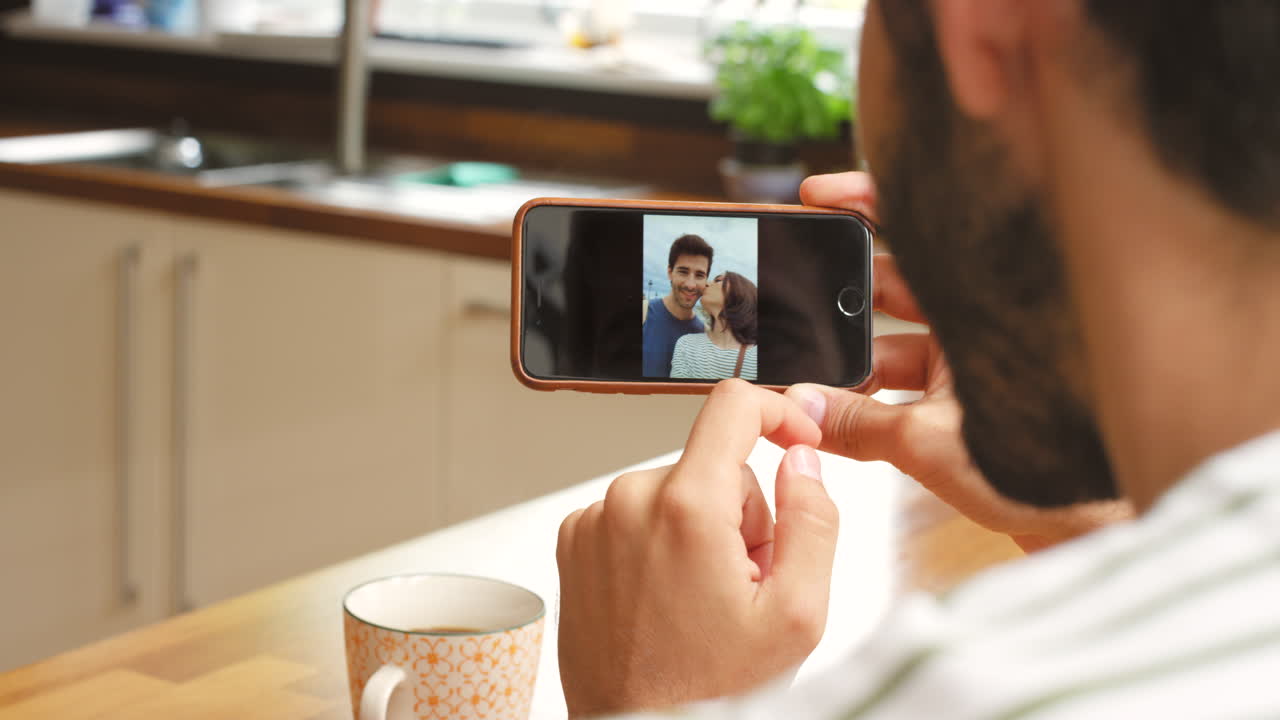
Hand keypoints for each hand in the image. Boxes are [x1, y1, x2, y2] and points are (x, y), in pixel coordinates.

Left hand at [556, 380, 836, 716]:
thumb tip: (803, 462)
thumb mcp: (797, 614)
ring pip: (677, 491)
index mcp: (687, 507)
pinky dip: (660, 544)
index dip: (778, 413)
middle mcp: (631, 501)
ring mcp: (596, 520)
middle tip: (743, 582)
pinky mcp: (575, 541)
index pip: (733, 405)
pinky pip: (638, 515)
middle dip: (742, 514)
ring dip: (701, 532)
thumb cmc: (707, 688)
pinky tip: (666, 597)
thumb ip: (814, 520)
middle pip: (714, 465)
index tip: (795, 440)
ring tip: (702, 599)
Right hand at [787, 172, 1131, 550]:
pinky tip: (836, 419)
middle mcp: (979, 325)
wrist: (1093, 534)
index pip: (921, 235)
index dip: (868, 205)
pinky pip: (903, 384)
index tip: (820, 197)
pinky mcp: (965, 400)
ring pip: (892, 343)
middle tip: (793, 306)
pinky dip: (870, 398)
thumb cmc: (1053, 477)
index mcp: (985, 307)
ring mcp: (972, 363)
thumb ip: (856, 424)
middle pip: (893, 287)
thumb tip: (801, 406)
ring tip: (810, 383)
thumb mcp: (930, 445)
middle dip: (839, 299)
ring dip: (852, 363)